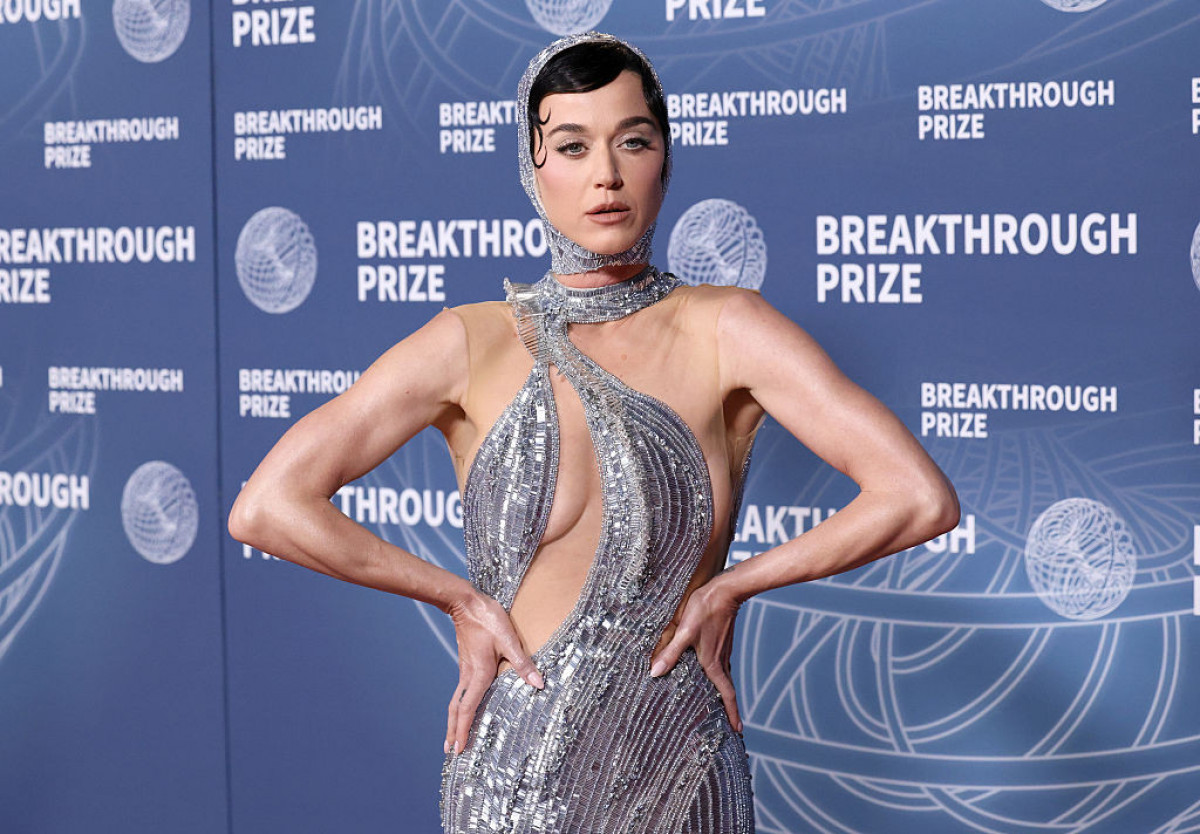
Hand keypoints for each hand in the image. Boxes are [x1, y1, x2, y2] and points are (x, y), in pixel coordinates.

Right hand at [444, 590, 543, 755]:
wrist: (465, 602)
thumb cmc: (488, 619)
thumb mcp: (509, 640)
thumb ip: (523, 664)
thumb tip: (539, 684)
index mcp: (479, 674)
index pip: (468, 708)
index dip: (463, 729)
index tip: (459, 748)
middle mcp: (469, 675)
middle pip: (456, 709)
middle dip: (453, 731)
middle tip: (450, 751)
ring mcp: (465, 669)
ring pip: (456, 701)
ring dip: (454, 720)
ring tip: (452, 736)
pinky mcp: (466, 663)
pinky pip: (461, 691)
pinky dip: (459, 706)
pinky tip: (465, 708)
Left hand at [648, 573, 743, 732]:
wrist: (725, 590)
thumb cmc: (704, 609)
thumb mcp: (684, 631)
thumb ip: (670, 652)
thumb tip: (655, 673)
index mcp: (713, 663)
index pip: (726, 694)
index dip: (732, 713)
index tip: (738, 730)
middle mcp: (721, 660)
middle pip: (726, 690)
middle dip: (728, 708)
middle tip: (729, 725)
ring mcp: (723, 651)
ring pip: (723, 677)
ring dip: (723, 693)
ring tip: (718, 705)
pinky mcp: (721, 642)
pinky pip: (721, 666)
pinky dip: (718, 677)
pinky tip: (709, 674)